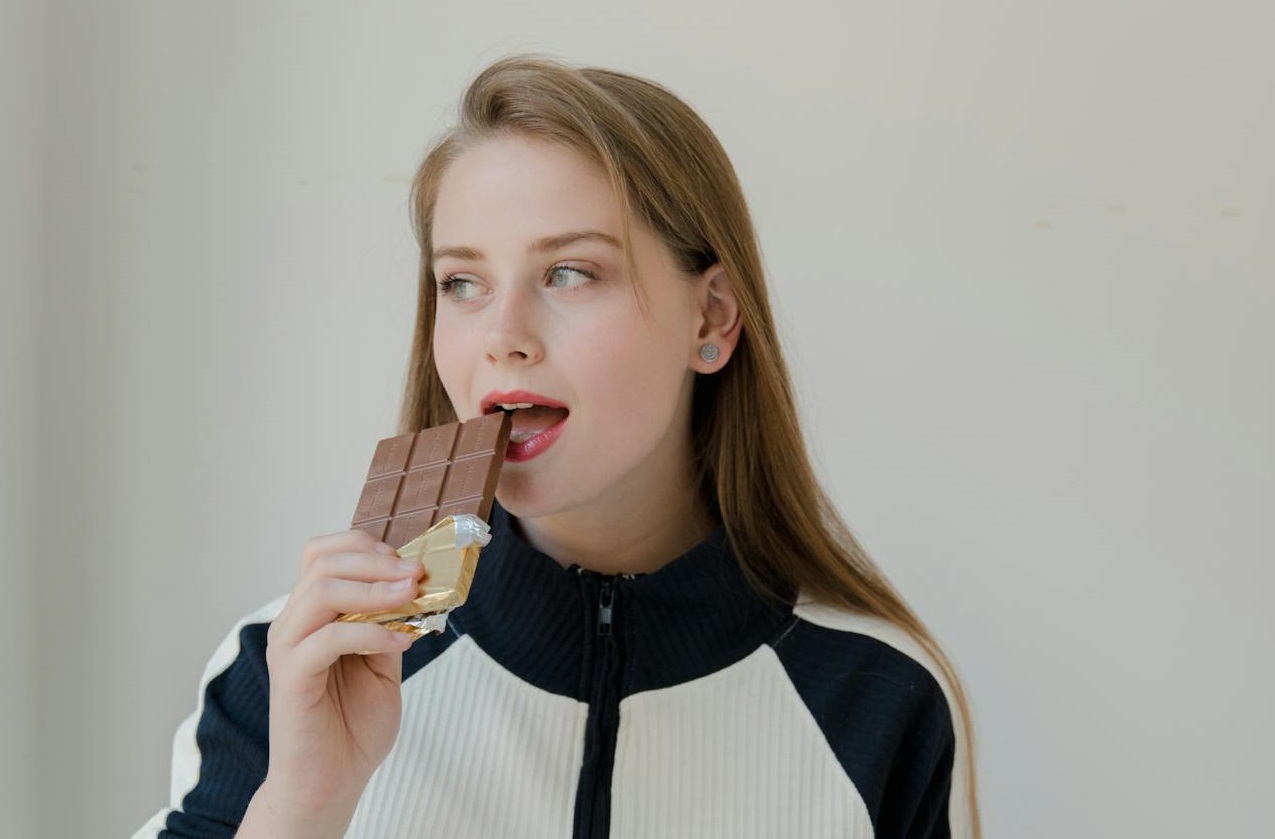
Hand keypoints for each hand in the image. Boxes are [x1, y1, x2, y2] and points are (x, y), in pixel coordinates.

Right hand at [241, 529, 425, 834]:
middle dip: (377, 561)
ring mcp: (288, 646)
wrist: (332, 780)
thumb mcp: (384, 662)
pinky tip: (401, 641)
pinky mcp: (291, 675)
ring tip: (412, 597)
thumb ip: (391, 623)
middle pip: (323, 561)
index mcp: (313, 613)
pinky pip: (329, 636)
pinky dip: (371, 631)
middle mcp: (294, 622)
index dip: (366, 546)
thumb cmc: (354, 723)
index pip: (324, 553)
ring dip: (376, 588)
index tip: (409, 561)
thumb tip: (416, 586)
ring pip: (323, 590)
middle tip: (417, 574)